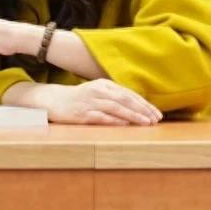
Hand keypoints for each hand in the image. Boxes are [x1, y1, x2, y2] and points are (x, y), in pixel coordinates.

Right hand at [6, 80, 162, 125]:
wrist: (53, 100)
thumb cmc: (78, 99)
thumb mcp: (97, 93)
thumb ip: (114, 98)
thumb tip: (136, 108)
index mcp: (104, 85)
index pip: (129, 94)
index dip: (144, 104)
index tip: (157, 114)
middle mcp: (98, 91)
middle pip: (125, 100)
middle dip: (143, 110)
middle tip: (156, 119)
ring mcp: (90, 102)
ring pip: (116, 108)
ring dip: (133, 115)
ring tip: (146, 123)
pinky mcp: (82, 113)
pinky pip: (101, 116)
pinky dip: (115, 120)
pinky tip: (126, 124)